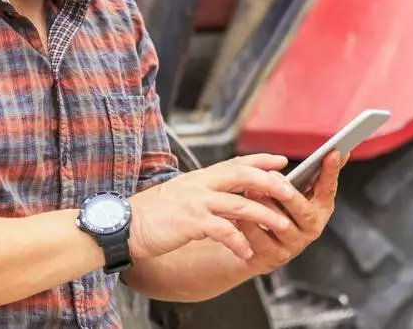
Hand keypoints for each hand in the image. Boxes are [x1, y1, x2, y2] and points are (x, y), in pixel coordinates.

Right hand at [127, 153, 302, 261]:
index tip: (281, 161)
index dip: (260, 160)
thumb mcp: (178, 196)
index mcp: (198, 177)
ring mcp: (195, 202)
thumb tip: (223, 196)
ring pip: (240, 205)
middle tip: (290, 191)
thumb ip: (201, 193)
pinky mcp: (191, 222)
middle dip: (270, 183)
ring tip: (281, 225)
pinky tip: (246, 251)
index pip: (235, 162)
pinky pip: (224, 231)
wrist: (122, 227)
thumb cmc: (148, 215)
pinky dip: (239, 241)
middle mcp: (199, 185)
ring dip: (264, 216)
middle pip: (243, 176)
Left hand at [237, 149, 346, 274]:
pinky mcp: (273, 259)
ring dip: (266, 207)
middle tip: (274, 178)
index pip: (329, 188)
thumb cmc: (272, 211)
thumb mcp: (286, 192)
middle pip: (305, 212)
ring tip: (250, 192)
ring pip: (282, 226)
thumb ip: (303, 175)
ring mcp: (293, 246)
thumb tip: (330, 151)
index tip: (333, 152)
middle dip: (290, 195)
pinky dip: (249, 226)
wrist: (248, 246)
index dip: (332, 172)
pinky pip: (260, 241)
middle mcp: (311, 229)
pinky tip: (239, 215)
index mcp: (319, 209)